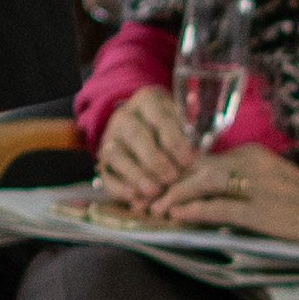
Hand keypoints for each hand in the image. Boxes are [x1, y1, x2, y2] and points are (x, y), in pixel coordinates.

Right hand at [92, 85, 198, 211]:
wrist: (149, 133)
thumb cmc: (176, 132)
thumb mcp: (184, 125)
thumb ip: (190, 137)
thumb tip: (195, 157)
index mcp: (149, 103)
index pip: (160, 118)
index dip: (174, 141)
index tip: (188, 160)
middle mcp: (125, 117)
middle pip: (135, 134)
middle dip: (154, 159)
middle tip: (171, 177)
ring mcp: (111, 138)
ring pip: (115, 153)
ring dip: (136, 173)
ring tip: (154, 190)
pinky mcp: (104, 160)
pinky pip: (106, 173)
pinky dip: (119, 186)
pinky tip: (135, 196)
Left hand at [155, 143, 298, 247]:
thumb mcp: (272, 180)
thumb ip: (243, 182)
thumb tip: (213, 196)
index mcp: (251, 155)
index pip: (203, 160)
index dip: (177, 173)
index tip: (157, 184)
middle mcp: (249, 164)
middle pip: (195, 168)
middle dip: (167, 182)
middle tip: (147, 197)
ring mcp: (254, 186)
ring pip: (201, 183)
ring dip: (174, 196)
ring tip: (155, 208)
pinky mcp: (261, 210)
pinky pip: (219, 207)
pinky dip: (195, 210)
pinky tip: (178, 216)